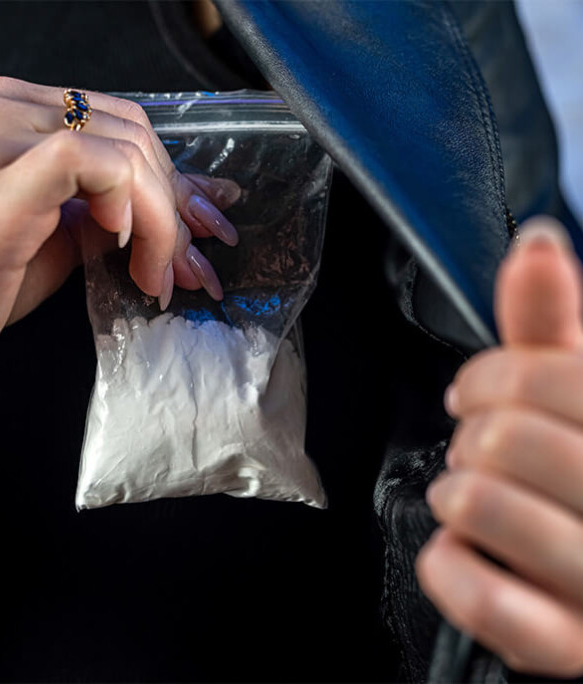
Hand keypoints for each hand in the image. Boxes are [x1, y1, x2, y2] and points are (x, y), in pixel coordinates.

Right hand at [0, 77, 239, 412]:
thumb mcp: (53, 237)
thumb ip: (109, 209)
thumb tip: (183, 208)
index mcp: (5, 112)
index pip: (118, 125)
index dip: (171, 179)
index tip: (199, 232)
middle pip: (131, 132)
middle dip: (178, 205)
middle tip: (190, 266)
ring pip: (123, 148)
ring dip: (162, 220)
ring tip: (159, 277)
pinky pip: (92, 164)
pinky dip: (131, 206)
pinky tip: (124, 247)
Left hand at [417, 216, 582, 676]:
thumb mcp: (580, 394)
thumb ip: (552, 327)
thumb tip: (538, 243)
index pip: (544, 376)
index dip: (485, 377)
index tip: (476, 392)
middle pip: (503, 438)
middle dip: (468, 437)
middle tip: (479, 450)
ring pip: (480, 506)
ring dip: (453, 497)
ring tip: (473, 501)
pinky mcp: (571, 650)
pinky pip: (479, 597)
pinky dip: (449, 568)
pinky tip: (471, 556)